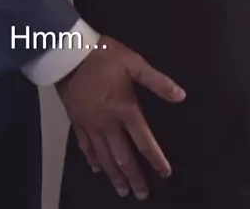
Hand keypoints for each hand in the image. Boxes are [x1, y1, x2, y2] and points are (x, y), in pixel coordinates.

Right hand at [55, 36, 185, 200]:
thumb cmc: (103, 56)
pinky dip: (92, 159)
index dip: (155, 159)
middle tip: (141, 194)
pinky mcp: (76, 121)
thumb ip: (157, 81)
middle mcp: (108, 124)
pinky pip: (85, 146)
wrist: (68, 53)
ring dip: (114, 175)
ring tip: (121, 190)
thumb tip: (181, 96)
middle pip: (123, 156)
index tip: (164, 174)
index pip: (144, 141)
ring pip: (104, 156)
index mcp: (125, 110)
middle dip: (134, 176)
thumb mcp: (133, 63)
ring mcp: (91, 125)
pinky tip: (96, 168)